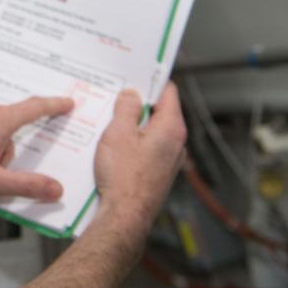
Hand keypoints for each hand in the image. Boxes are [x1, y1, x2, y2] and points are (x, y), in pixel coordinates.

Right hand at [93, 83, 186, 237]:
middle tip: (116, 95)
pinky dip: (133, 141)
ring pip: (152, 130)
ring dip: (134, 123)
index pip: (168, 92)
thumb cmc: (123, 177)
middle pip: (160, 111)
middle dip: (138, 102)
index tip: (137, 72)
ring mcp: (169, 159)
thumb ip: (126, 109)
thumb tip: (132, 95)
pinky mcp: (159, 172)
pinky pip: (148, 147)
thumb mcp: (118, 133)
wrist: (125, 215)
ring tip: (110, 119)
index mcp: (171, 128)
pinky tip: (114, 144)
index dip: (151, 80)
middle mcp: (176, 143)